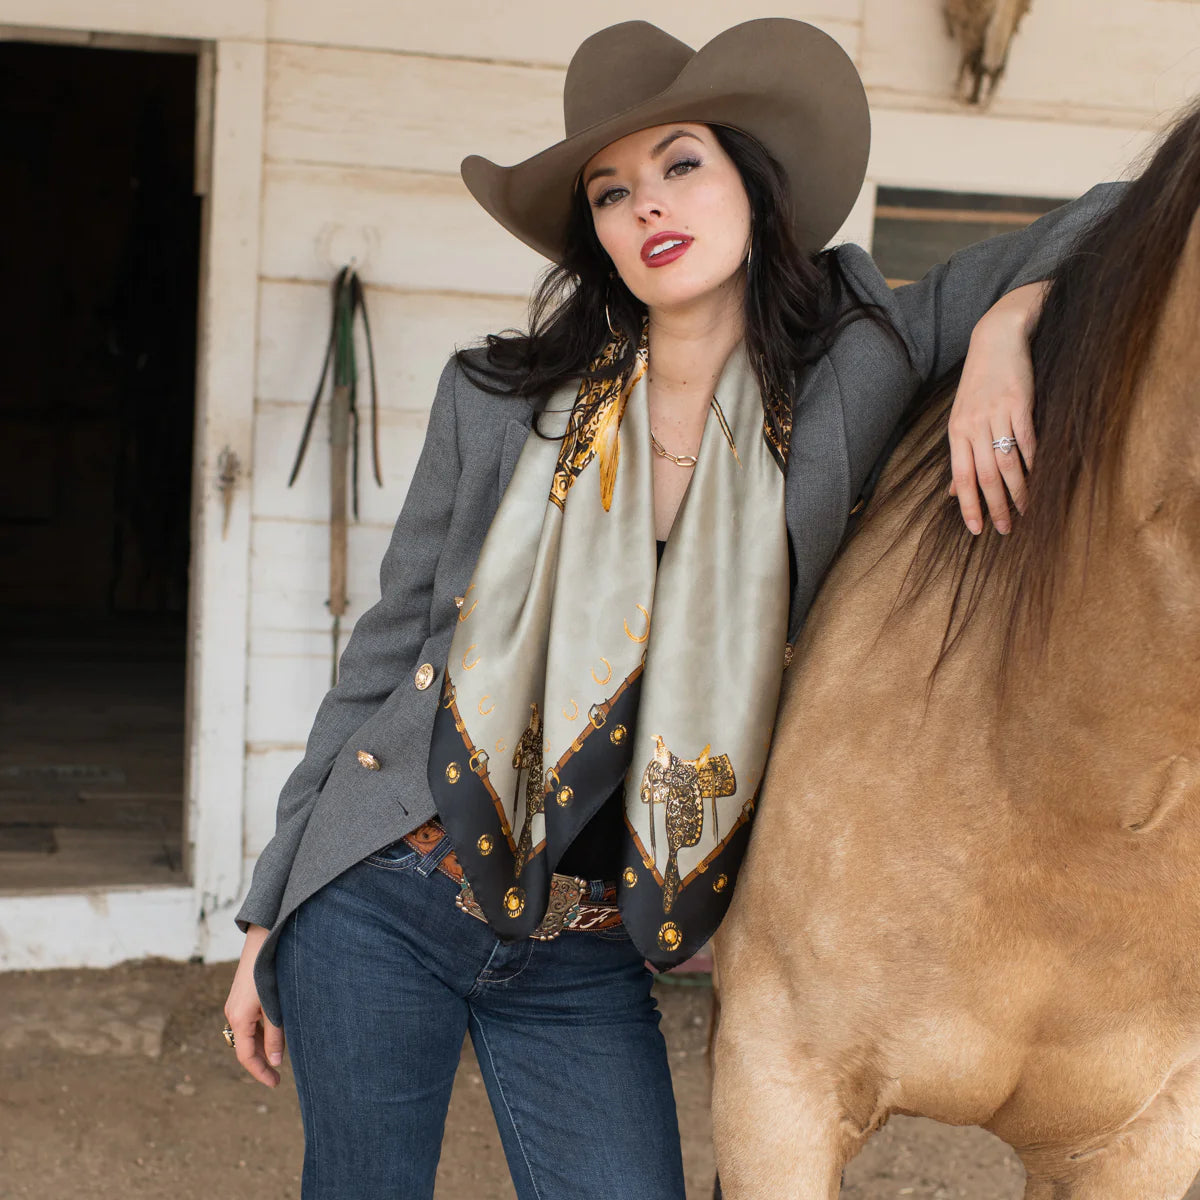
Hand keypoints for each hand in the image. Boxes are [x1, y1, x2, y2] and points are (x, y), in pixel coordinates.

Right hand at [224, 924, 285, 1087]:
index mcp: (238, 1020)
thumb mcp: (274, 1009)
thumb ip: (275, 1037)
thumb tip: (276, 1062)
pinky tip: (275, 1033)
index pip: (246, 1056)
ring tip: (279, 1057)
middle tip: (278, 1076)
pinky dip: (261, 1032)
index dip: (260, 1072)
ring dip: (261, 1047)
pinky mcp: (240, 998)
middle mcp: (232, 1015)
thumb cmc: (268, 975)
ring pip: (248, 1035)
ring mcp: (235, 1006)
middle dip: (261, 1063)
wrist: (262, 943)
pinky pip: (249, 1023)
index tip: (275, 1083)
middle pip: (245, 1048)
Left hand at [947, 281, 1046, 534]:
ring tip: (1025, 511)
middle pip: (984, 476)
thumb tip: (952, 491)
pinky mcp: (1019, 403)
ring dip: (1017, 491)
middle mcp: (972, 426)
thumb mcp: (961, 419)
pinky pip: (1027, 439)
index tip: (977, 530)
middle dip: (995, 506)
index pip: (961, 478)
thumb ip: (960, 454)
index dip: (968, 506)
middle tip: (1005, 529)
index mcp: (956, 433)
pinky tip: (1040, 479)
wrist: (995, 339)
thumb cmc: (979, 383)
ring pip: (1006, 462)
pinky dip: (1034, 462)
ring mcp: (996, 414)